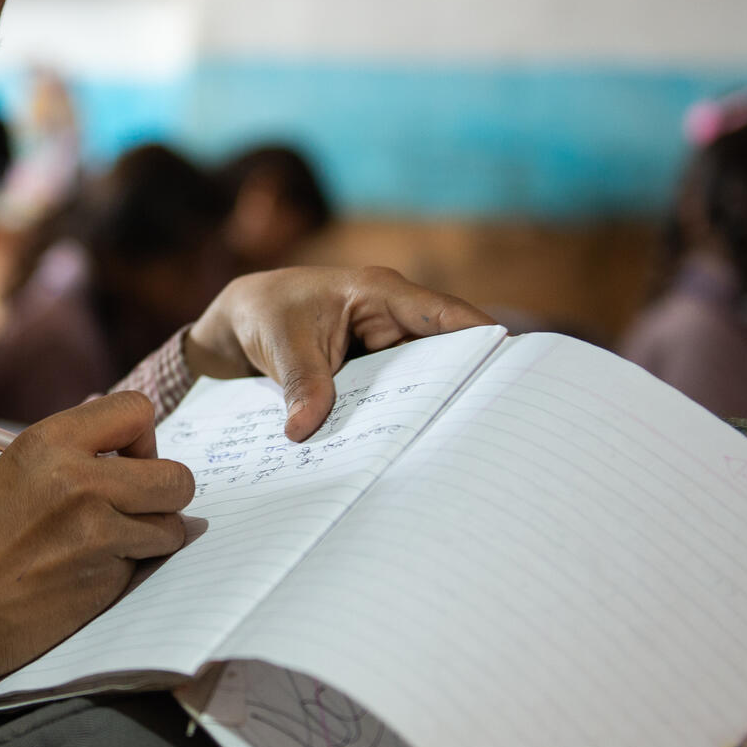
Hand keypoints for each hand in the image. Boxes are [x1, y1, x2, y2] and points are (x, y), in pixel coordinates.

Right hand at [0, 391, 193, 713]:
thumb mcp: (13, 472)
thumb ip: (70, 452)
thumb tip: (128, 434)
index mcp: (48, 441)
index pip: (137, 410)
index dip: (141, 439)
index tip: (124, 462)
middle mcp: (78, 479)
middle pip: (176, 476)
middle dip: (163, 494)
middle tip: (131, 507)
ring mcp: (97, 533)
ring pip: (172, 526)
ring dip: (150, 537)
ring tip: (103, 545)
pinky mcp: (105, 580)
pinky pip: (146, 564)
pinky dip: (126, 570)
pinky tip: (84, 576)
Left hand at [184, 266, 495, 441]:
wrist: (234, 324)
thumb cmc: (260, 314)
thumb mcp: (278, 343)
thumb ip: (300, 383)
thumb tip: (307, 431)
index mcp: (380, 293)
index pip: (447, 316)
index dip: (484, 341)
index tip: (512, 375)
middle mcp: (391, 319)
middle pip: (443, 355)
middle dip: (461, 387)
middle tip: (488, 429)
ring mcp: (382, 350)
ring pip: (419, 383)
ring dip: (427, 410)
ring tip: (453, 450)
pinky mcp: (368, 376)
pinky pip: (392, 400)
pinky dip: (396, 420)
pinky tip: (406, 453)